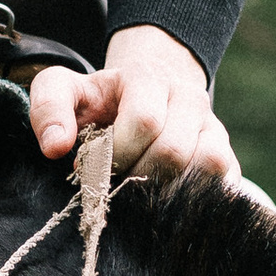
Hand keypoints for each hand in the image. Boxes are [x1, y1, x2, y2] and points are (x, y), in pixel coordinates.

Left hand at [27, 25, 238, 187]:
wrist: (141, 93)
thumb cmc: (97, 100)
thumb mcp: (63, 90)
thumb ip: (48, 108)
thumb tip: (56, 147)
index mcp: (148, 78)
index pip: (144, 122)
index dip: (114, 153)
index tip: (90, 166)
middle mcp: (188, 98)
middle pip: (174, 150)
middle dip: (137, 175)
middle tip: (115, 181)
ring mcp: (212, 126)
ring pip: (207, 165)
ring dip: (168, 188)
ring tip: (141, 188)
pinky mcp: (227, 153)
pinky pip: (227, 180)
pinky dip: (198, 197)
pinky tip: (166, 198)